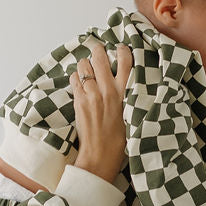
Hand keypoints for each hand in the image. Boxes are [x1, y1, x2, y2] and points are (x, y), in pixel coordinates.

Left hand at [70, 42, 132, 182]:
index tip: (120, 49)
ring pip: (83, 65)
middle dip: (98, 52)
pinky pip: (74, 78)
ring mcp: (90, 94)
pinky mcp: (78, 101)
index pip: (125, 61)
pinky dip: (77, 78)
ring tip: (89, 72)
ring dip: (86, 65)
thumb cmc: (118, 139)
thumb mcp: (130, 113)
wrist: (100, 155)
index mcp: (124, 93)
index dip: (122, 50)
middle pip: (99, 56)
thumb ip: (126, 95)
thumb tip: (122, 81)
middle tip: (99, 54)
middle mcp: (107, 90)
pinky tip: (82, 84)